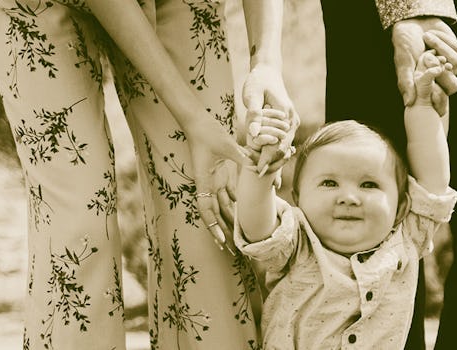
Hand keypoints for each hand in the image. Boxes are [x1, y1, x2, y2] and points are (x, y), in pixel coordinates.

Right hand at [185, 115, 249, 254]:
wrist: (198, 121)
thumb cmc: (208, 132)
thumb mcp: (227, 145)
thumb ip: (242, 157)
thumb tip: (259, 167)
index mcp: (205, 180)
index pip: (207, 209)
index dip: (213, 226)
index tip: (221, 241)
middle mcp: (208, 184)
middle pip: (214, 213)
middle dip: (221, 231)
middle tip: (231, 249)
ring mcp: (213, 180)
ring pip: (221, 205)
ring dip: (228, 219)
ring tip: (237, 236)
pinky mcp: (219, 174)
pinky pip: (227, 193)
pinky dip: (234, 203)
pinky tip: (242, 212)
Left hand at [242, 64, 299, 172]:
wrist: (267, 72)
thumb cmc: (258, 82)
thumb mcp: (252, 96)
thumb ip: (254, 114)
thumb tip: (253, 133)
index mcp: (285, 114)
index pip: (278, 143)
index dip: (268, 158)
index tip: (259, 171)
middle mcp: (292, 120)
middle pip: (283, 148)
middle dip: (272, 163)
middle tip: (261, 178)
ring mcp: (291, 122)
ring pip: (284, 146)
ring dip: (274, 159)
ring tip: (265, 176)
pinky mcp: (287, 123)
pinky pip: (282, 141)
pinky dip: (275, 151)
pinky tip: (268, 163)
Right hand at [392, 17, 456, 113]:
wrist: (412, 22)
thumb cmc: (405, 44)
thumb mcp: (404, 63)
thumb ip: (407, 82)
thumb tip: (408, 103)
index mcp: (427, 86)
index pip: (440, 100)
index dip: (438, 95)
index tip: (427, 79)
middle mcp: (441, 79)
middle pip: (454, 86)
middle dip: (440, 70)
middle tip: (426, 56)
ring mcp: (451, 65)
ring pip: (455, 63)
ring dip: (439, 47)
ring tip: (426, 37)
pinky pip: (456, 48)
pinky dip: (442, 39)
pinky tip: (432, 35)